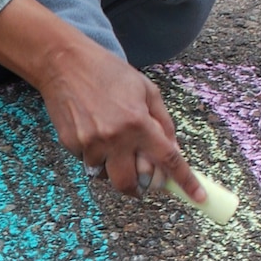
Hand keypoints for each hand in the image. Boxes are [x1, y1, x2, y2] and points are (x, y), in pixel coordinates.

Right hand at [0, 0, 205, 201]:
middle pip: (130, 183)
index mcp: (138, 122)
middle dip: (138, 189)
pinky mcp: (71, 144)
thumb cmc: (107, 71)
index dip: (185, 181)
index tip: (198, 197)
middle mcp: (114, 138)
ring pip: (106, 176)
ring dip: (114, 169)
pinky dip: (95, 155)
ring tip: (112, 146)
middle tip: (142, 184)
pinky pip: (87, 162)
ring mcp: (90, 143)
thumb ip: (162, 121)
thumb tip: (172, 149)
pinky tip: (93, 132)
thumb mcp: (145, 89)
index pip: (168, 160)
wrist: (63, 63)